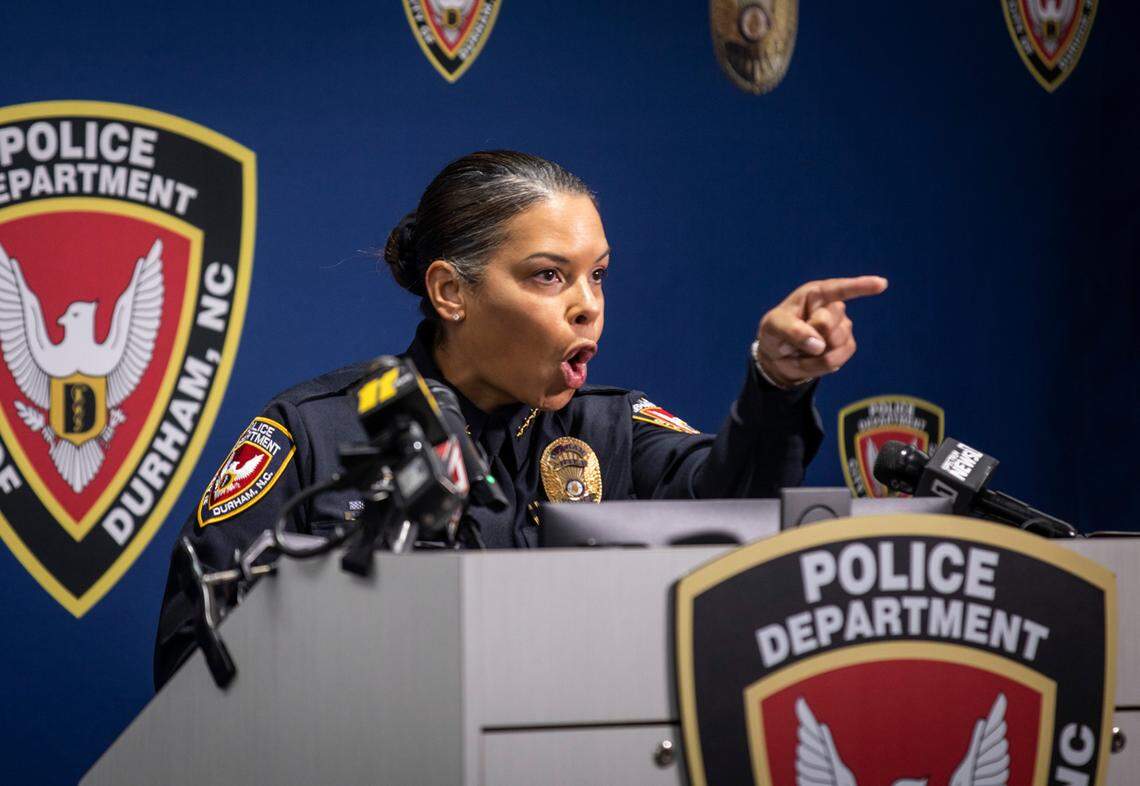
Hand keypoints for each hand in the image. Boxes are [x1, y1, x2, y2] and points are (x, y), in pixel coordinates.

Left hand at [754, 275, 887, 388]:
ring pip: (833, 344)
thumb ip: (791, 331)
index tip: (881, 284)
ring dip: (810, 354)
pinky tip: (809, 360)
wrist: (779, 356)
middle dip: (807, 336)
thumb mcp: (773, 326)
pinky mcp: (847, 347)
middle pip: (826, 324)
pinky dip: (816, 365)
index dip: (860, 286)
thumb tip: (818, 345)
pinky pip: (836, 360)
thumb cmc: (776, 332)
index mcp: (816, 294)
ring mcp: (843, 327)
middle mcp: (833, 308)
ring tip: (799, 350)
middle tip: (792, 339)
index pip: (840, 289)